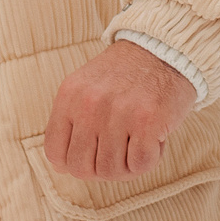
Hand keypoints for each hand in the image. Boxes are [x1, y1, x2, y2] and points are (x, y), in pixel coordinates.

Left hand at [43, 40, 196, 181]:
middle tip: (119, 151)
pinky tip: (154, 139)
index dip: (72, 164)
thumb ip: (71, 123)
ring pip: (111, 172)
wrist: (165, 48)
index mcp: (69, 95)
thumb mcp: (87, 87)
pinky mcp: (147, 121)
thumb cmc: (127, 74)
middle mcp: (90, 104)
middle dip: (101, 168)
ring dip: (128, 165)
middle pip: (81, 168)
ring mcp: (118, 112)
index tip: (91, 155)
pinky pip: (140, 165)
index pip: (54, 153)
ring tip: (138, 140)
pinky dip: (151, 159)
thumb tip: (61, 168)